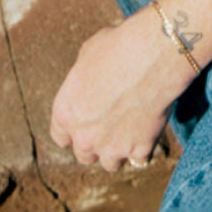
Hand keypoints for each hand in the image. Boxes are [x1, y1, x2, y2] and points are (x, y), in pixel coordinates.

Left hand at [47, 7, 202, 169]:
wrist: (150, 56)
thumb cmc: (117, 48)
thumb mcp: (86, 57)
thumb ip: (82, 81)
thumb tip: (89, 82)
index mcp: (65, 113)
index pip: (60, 137)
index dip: (73, 132)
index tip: (84, 126)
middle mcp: (84, 136)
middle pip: (84, 155)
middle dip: (95, 144)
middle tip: (110, 129)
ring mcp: (112, 147)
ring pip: (111, 164)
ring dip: (118, 151)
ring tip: (129, 133)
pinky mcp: (139, 150)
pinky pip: (140, 159)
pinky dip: (144, 148)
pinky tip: (149, 131)